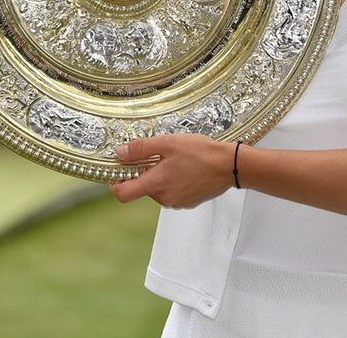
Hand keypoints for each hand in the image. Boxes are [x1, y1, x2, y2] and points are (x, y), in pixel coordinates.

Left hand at [109, 134, 235, 208]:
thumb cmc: (201, 153)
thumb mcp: (168, 143)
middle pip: (142, 189)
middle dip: (145, 174)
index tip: (120, 170)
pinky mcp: (189, 202)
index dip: (116, 183)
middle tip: (158, 156)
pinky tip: (187, 169)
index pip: (123, 194)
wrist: (230, 165)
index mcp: (156, 184)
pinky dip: (175, 182)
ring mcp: (177, 202)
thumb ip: (141, 148)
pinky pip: (173, 193)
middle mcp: (164, 198)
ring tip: (177, 161)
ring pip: (159, 190)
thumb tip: (120, 153)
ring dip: (161, 177)